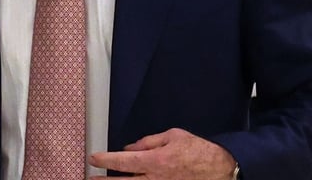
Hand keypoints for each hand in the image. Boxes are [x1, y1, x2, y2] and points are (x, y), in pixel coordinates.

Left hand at [90, 128, 236, 179]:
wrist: (221, 169)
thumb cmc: (198, 150)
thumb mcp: (173, 136)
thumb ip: (148, 142)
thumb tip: (129, 148)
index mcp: (156, 161)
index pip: (124, 160)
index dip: (106, 159)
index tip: (93, 158)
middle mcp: (156, 179)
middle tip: (90, 179)